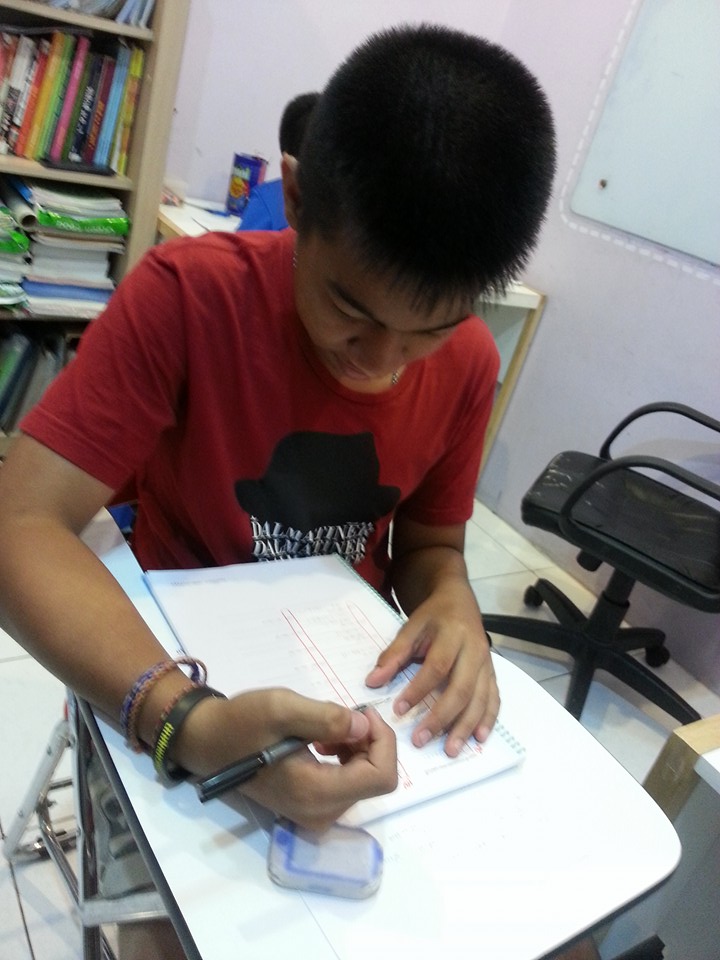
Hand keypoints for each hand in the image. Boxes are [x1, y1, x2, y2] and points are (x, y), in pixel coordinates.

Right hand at [176, 689, 397, 830]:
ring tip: (328, 726)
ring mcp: (316, 814)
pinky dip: (346, 757)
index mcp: (316, 792)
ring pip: (364, 781)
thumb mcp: (282, 708)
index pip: (380, 777)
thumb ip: (327, 718)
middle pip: (375, 779)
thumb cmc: (242, 723)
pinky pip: (347, 784)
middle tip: (346, 714)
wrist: (209, 742)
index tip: (362, 712)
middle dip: (370, 742)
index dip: (383, 741)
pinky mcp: (311, 807)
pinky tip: (323, 740)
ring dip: (358, 748)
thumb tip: (364, 728)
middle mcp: (320, 813)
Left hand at [365, 578, 498, 756]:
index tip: (399, 710)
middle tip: (421, 740)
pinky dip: (488, 720)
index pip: (436, 667)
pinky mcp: (492, 672)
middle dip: (441, 717)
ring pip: (480, 699)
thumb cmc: (432, 616)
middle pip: (461, 689)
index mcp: (452, 634)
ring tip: (450, 749)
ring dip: (465, 726)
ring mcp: (486, 663)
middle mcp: (474, 650)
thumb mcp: (410, 627)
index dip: (418, 690)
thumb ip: (393, 654)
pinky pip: (494, 698)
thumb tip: (372, 682)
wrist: (459, 600)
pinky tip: (478, 738)